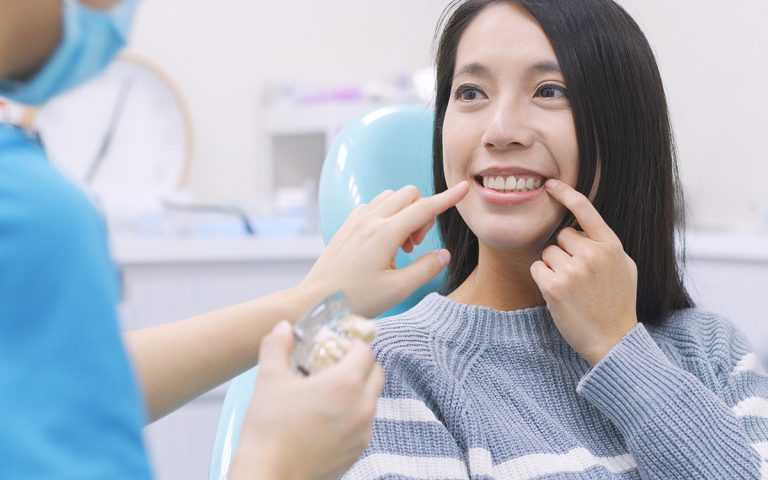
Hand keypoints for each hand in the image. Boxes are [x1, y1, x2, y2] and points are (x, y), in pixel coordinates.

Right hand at [228, 321, 383, 479]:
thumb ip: (277, 346)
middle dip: (360, 364)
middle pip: (376, 372)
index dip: (350, 344)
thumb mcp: (269, 379)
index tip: (333, 346)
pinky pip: (364, 423)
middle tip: (332, 366)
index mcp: (346, 383)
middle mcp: (362, 406)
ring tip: (327, 393)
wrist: (270, 477)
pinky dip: (353, 414)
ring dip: (358, 390)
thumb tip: (283, 327)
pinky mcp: (358, 451)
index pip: (365, 350)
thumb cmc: (269, 429)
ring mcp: (363, 431)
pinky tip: (326, 418)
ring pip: (372, 399)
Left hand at [301, 181, 468, 317]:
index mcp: (384, 234)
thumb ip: (425, 269)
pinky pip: (373, 206)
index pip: (425, 207)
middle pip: (409, 195)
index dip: (448, 199)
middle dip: (422, 214)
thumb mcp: (398, 290)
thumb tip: (443, 254)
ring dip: (404, 213)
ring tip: (399, 246)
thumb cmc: (356, 299)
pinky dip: (386, 215)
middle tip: (415, 246)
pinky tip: (383, 243)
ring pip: (390, 197)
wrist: (315, 301)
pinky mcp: (346, 226)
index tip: (464, 189)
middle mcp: (370, 221)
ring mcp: (355, 221)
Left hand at [530, 180, 637, 365]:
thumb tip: (586, 227)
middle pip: (561, 236)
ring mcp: (573, 270)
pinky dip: (543, 280)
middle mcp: (593, 254)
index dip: (566, 194)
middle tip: (578, 277)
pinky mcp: (554, 286)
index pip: (585, 210)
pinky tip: (559, 295)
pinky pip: (537, 269)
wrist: (613, 340)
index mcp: (611, 246)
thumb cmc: (618, 304)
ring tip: (572, 288)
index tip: (550, 184)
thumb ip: (606, 245)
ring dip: (553, 268)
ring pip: (547, 253)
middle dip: (564, 252)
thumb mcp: (625, 267)